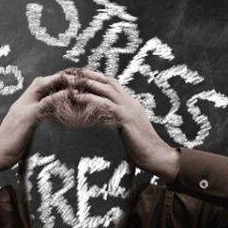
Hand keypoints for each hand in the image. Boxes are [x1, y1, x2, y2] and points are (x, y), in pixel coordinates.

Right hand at [0, 69, 80, 181]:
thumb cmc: (8, 148)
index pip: (36, 88)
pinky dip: (58, 96)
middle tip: (74, 76)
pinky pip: (45, 103)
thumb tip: (36, 126)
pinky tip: (69, 94)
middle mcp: (21, 103)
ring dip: (59, 81)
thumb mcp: (21, 132)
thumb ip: (29, 125)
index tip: (65, 81)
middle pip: (39, 82)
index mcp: (20, 106)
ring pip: (42, 86)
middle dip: (57, 77)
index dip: (50, 82)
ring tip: (75, 80)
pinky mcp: (27, 117)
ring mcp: (23, 108)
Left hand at [72, 68, 179, 182]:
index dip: (98, 78)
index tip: (83, 75)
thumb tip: (108, 119)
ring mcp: (129, 108)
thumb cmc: (142, 147)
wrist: (155, 155)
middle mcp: (131, 102)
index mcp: (132, 104)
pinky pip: (106, 105)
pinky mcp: (126, 118)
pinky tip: (78, 98)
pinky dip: (91, 99)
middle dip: (91, 75)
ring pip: (107, 89)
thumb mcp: (129, 129)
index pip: (113, 85)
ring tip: (73, 81)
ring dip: (89, 83)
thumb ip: (120, 121)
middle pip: (109, 82)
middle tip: (73, 72)